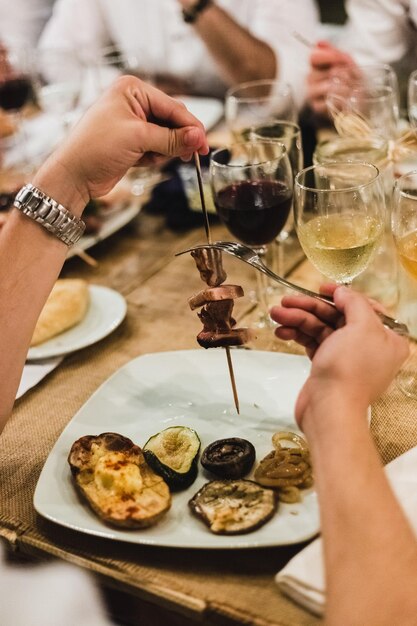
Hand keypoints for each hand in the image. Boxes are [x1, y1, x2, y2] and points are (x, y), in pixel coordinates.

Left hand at [35, 75, 208, 212]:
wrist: (74, 175)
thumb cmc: (95, 148)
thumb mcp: (138, 139)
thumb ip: (171, 138)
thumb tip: (199, 137)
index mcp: (132, 89)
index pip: (173, 106)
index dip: (191, 126)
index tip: (205, 144)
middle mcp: (133, 102)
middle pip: (171, 120)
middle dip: (177, 139)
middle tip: (190, 155)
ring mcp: (133, 123)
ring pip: (166, 137)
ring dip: (164, 150)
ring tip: (149, 158)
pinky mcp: (132, 141)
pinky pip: (157, 147)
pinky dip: (155, 156)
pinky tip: (141, 162)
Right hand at [270, 285, 408, 427]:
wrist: (329, 409)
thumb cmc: (350, 368)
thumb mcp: (361, 327)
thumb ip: (354, 303)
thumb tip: (342, 292)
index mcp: (387, 337)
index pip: (364, 306)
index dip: (341, 295)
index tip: (320, 288)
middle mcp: (370, 346)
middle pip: (337, 316)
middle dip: (309, 308)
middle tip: (284, 301)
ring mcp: (347, 357)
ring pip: (321, 328)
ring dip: (297, 320)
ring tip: (275, 315)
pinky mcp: (327, 367)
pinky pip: (313, 343)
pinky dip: (297, 335)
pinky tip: (281, 331)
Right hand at [307, 41, 355, 115]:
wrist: (361, 104)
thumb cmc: (354, 83)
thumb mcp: (350, 65)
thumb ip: (337, 54)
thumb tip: (319, 42)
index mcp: (318, 66)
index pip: (313, 57)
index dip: (327, 57)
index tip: (341, 59)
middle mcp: (312, 79)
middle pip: (321, 72)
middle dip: (339, 75)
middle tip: (350, 79)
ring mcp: (312, 94)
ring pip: (326, 87)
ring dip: (343, 88)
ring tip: (350, 91)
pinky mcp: (316, 107)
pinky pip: (328, 102)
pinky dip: (340, 101)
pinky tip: (345, 101)